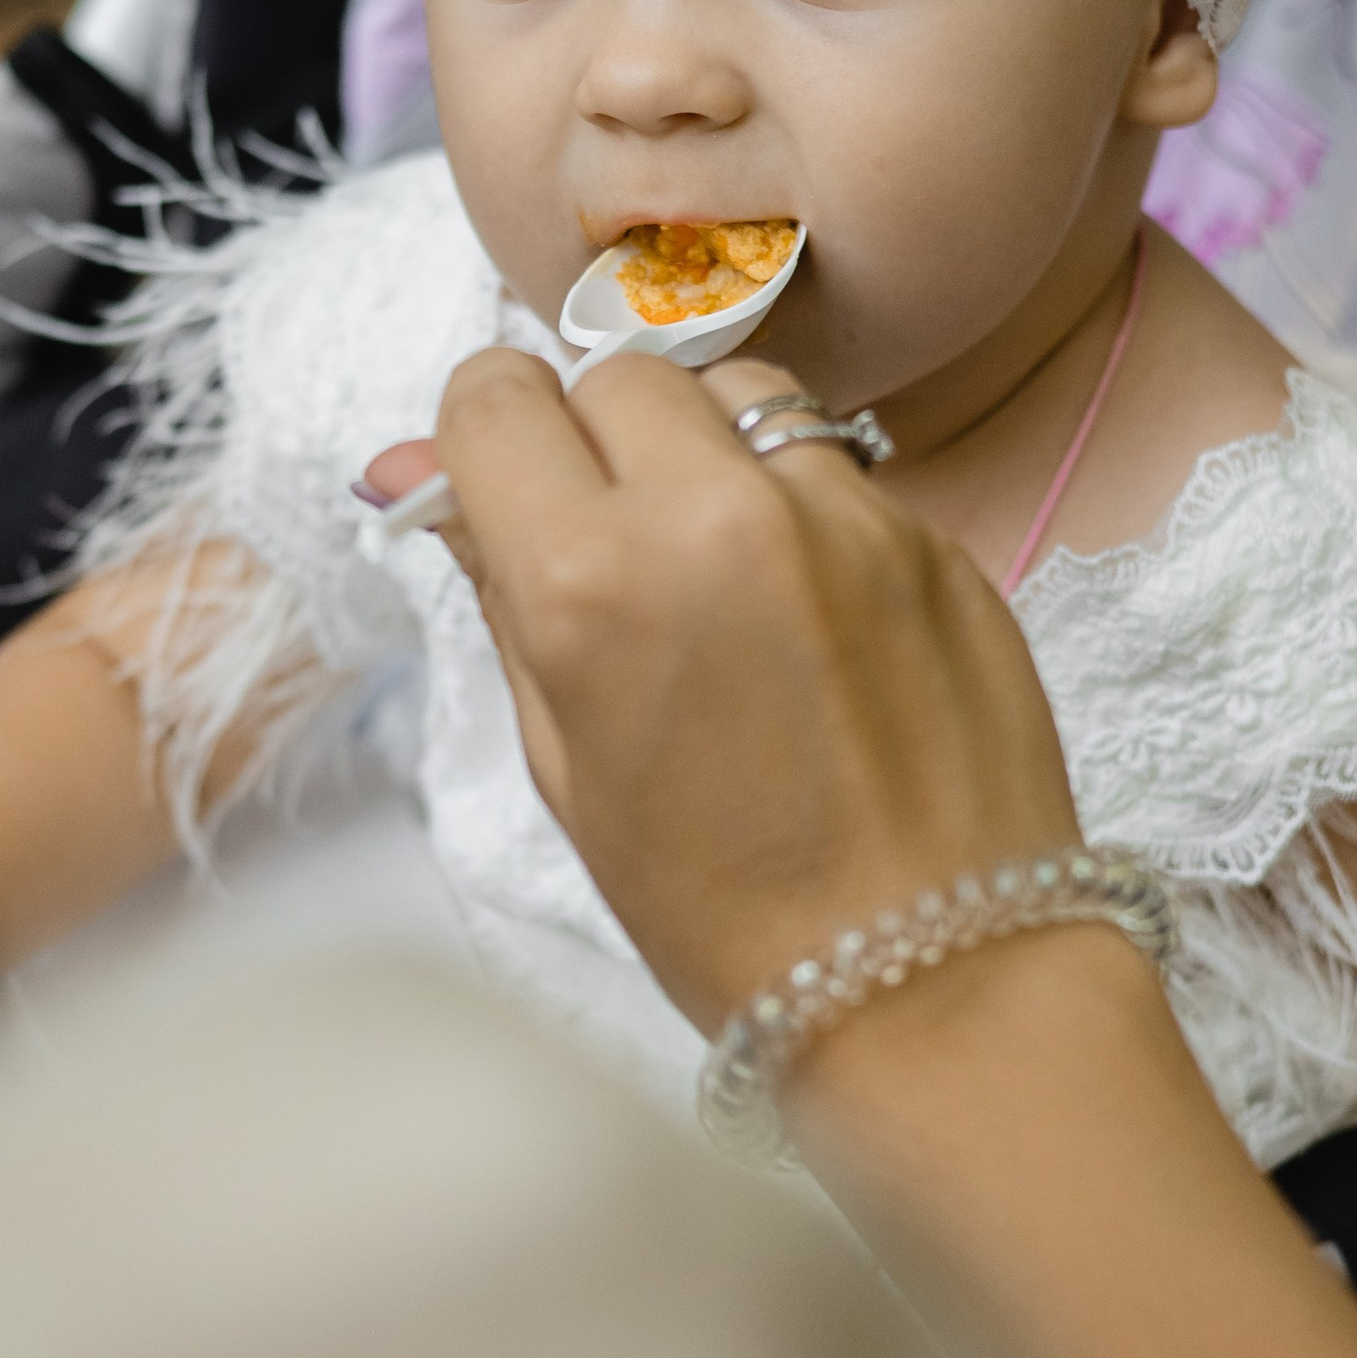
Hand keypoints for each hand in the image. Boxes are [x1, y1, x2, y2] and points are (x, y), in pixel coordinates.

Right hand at [426, 346, 1081, 1032]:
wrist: (935, 987)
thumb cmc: (728, 912)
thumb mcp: (565, 763)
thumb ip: (499, 591)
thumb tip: (421, 471)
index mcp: (589, 580)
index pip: (493, 397)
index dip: (483, 438)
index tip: (502, 484)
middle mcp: (715, 516)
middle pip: (614, 370)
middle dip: (593, 435)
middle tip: (608, 536)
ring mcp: (842, 515)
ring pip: (735, 387)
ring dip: (704, 444)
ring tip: (715, 561)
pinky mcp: (931, 537)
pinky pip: (835, 462)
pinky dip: (800, 505)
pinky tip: (808, 616)